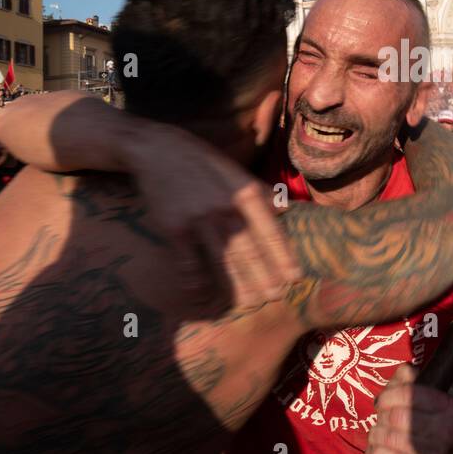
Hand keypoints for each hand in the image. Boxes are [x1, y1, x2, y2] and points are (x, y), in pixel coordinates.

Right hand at [119, 124, 301, 312]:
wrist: (157, 150)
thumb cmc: (202, 164)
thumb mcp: (234, 171)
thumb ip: (259, 192)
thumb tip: (285, 209)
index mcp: (244, 193)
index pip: (270, 231)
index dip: (284, 257)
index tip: (295, 278)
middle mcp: (225, 207)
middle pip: (249, 251)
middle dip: (265, 278)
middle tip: (277, 297)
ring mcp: (199, 219)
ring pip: (223, 260)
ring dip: (237, 286)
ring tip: (251, 303)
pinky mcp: (174, 228)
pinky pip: (189, 262)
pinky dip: (196, 280)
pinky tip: (203, 294)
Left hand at [366, 365, 452, 453]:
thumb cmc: (428, 428)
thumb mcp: (424, 403)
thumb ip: (409, 383)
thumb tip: (405, 370)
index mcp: (446, 405)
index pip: (408, 392)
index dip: (388, 396)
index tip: (382, 403)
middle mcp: (445, 428)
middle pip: (395, 415)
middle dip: (380, 418)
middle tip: (381, 422)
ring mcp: (436, 452)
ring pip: (388, 436)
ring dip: (375, 435)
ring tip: (377, 437)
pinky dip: (374, 453)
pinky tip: (375, 452)